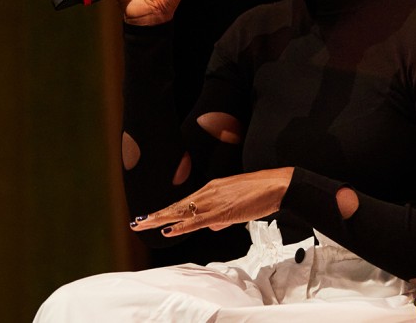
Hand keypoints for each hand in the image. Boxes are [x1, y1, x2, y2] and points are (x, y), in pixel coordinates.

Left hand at [130, 167, 294, 235]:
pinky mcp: (222, 211)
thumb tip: (213, 227)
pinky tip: (168, 230)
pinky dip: (181, 226)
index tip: (150, 216)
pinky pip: (197, 221)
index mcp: (212, 189)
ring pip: (182, 213)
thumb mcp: (239, 205)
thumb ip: (223, 217)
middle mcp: (209, 193)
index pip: (184, 202)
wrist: (279, 185)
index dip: (166, 210)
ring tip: (142, 224)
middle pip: (177, 206)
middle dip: (155, 215)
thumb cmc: (262, 193)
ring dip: (160, 219)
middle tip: (136, 221)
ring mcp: (214, 202)